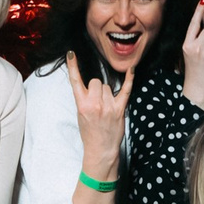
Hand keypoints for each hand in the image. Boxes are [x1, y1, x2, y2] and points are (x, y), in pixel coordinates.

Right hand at [66, 50, 132, 170]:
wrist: (100, 150)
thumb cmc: (90, 133)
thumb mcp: (80, 115)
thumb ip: (84, 99)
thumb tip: (92, 85)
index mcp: (81, 105)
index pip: (75, 81)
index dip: (72, 66)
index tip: (71, 53)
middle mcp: (94, 104)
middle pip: (96, 81)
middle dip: (97, 88)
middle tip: (97, 102)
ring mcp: (108, 106)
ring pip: (108, 87)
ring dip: (107, 93)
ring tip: (105, 108)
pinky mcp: (119, 110)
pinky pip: (125, 90)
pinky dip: (129, 79)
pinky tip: (131, 69)